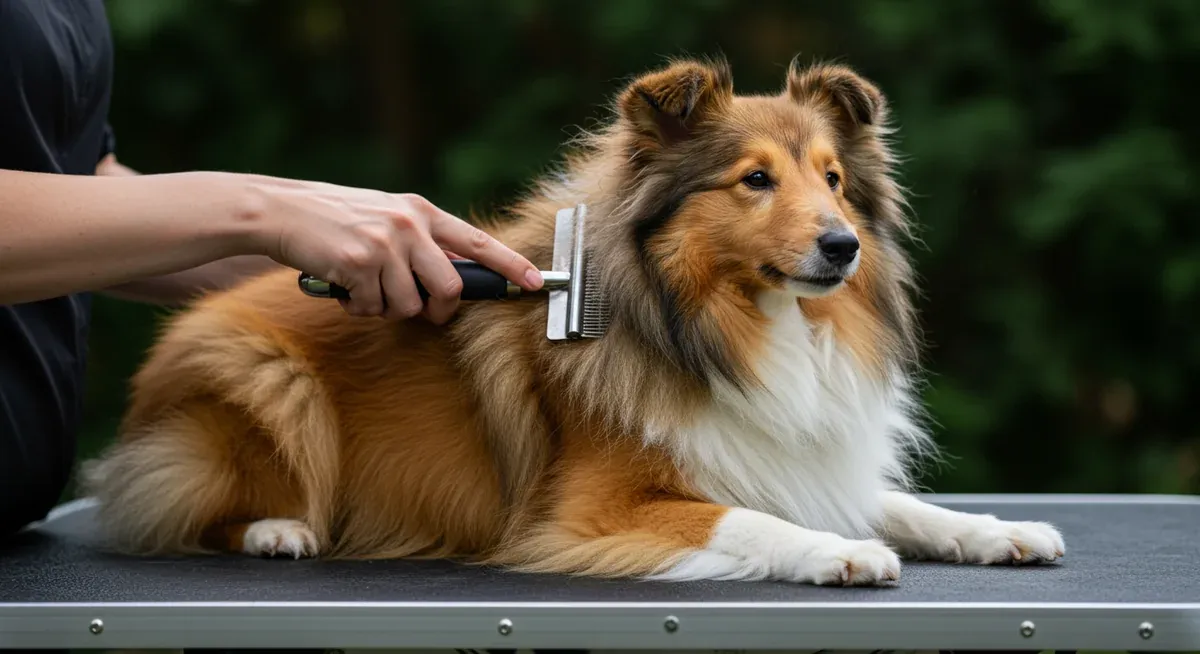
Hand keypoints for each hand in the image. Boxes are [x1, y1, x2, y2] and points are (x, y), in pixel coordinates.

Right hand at [242, 175, 542, 323]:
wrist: (282, 212)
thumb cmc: (336, 221)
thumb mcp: (387, 219)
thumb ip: (421, 243)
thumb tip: (454, 284)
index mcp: (422, 212)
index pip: (477, 242)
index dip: (509, 265)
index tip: (534, 282)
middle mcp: (409, 225)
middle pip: (448, 289)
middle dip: (434, 310)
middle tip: (415, 308)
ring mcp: (385, 243)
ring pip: (408, 306)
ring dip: (385, 308)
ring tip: (363, 286)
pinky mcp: (359, 262)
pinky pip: (373, 307)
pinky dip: (357, 307)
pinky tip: (342, 285)